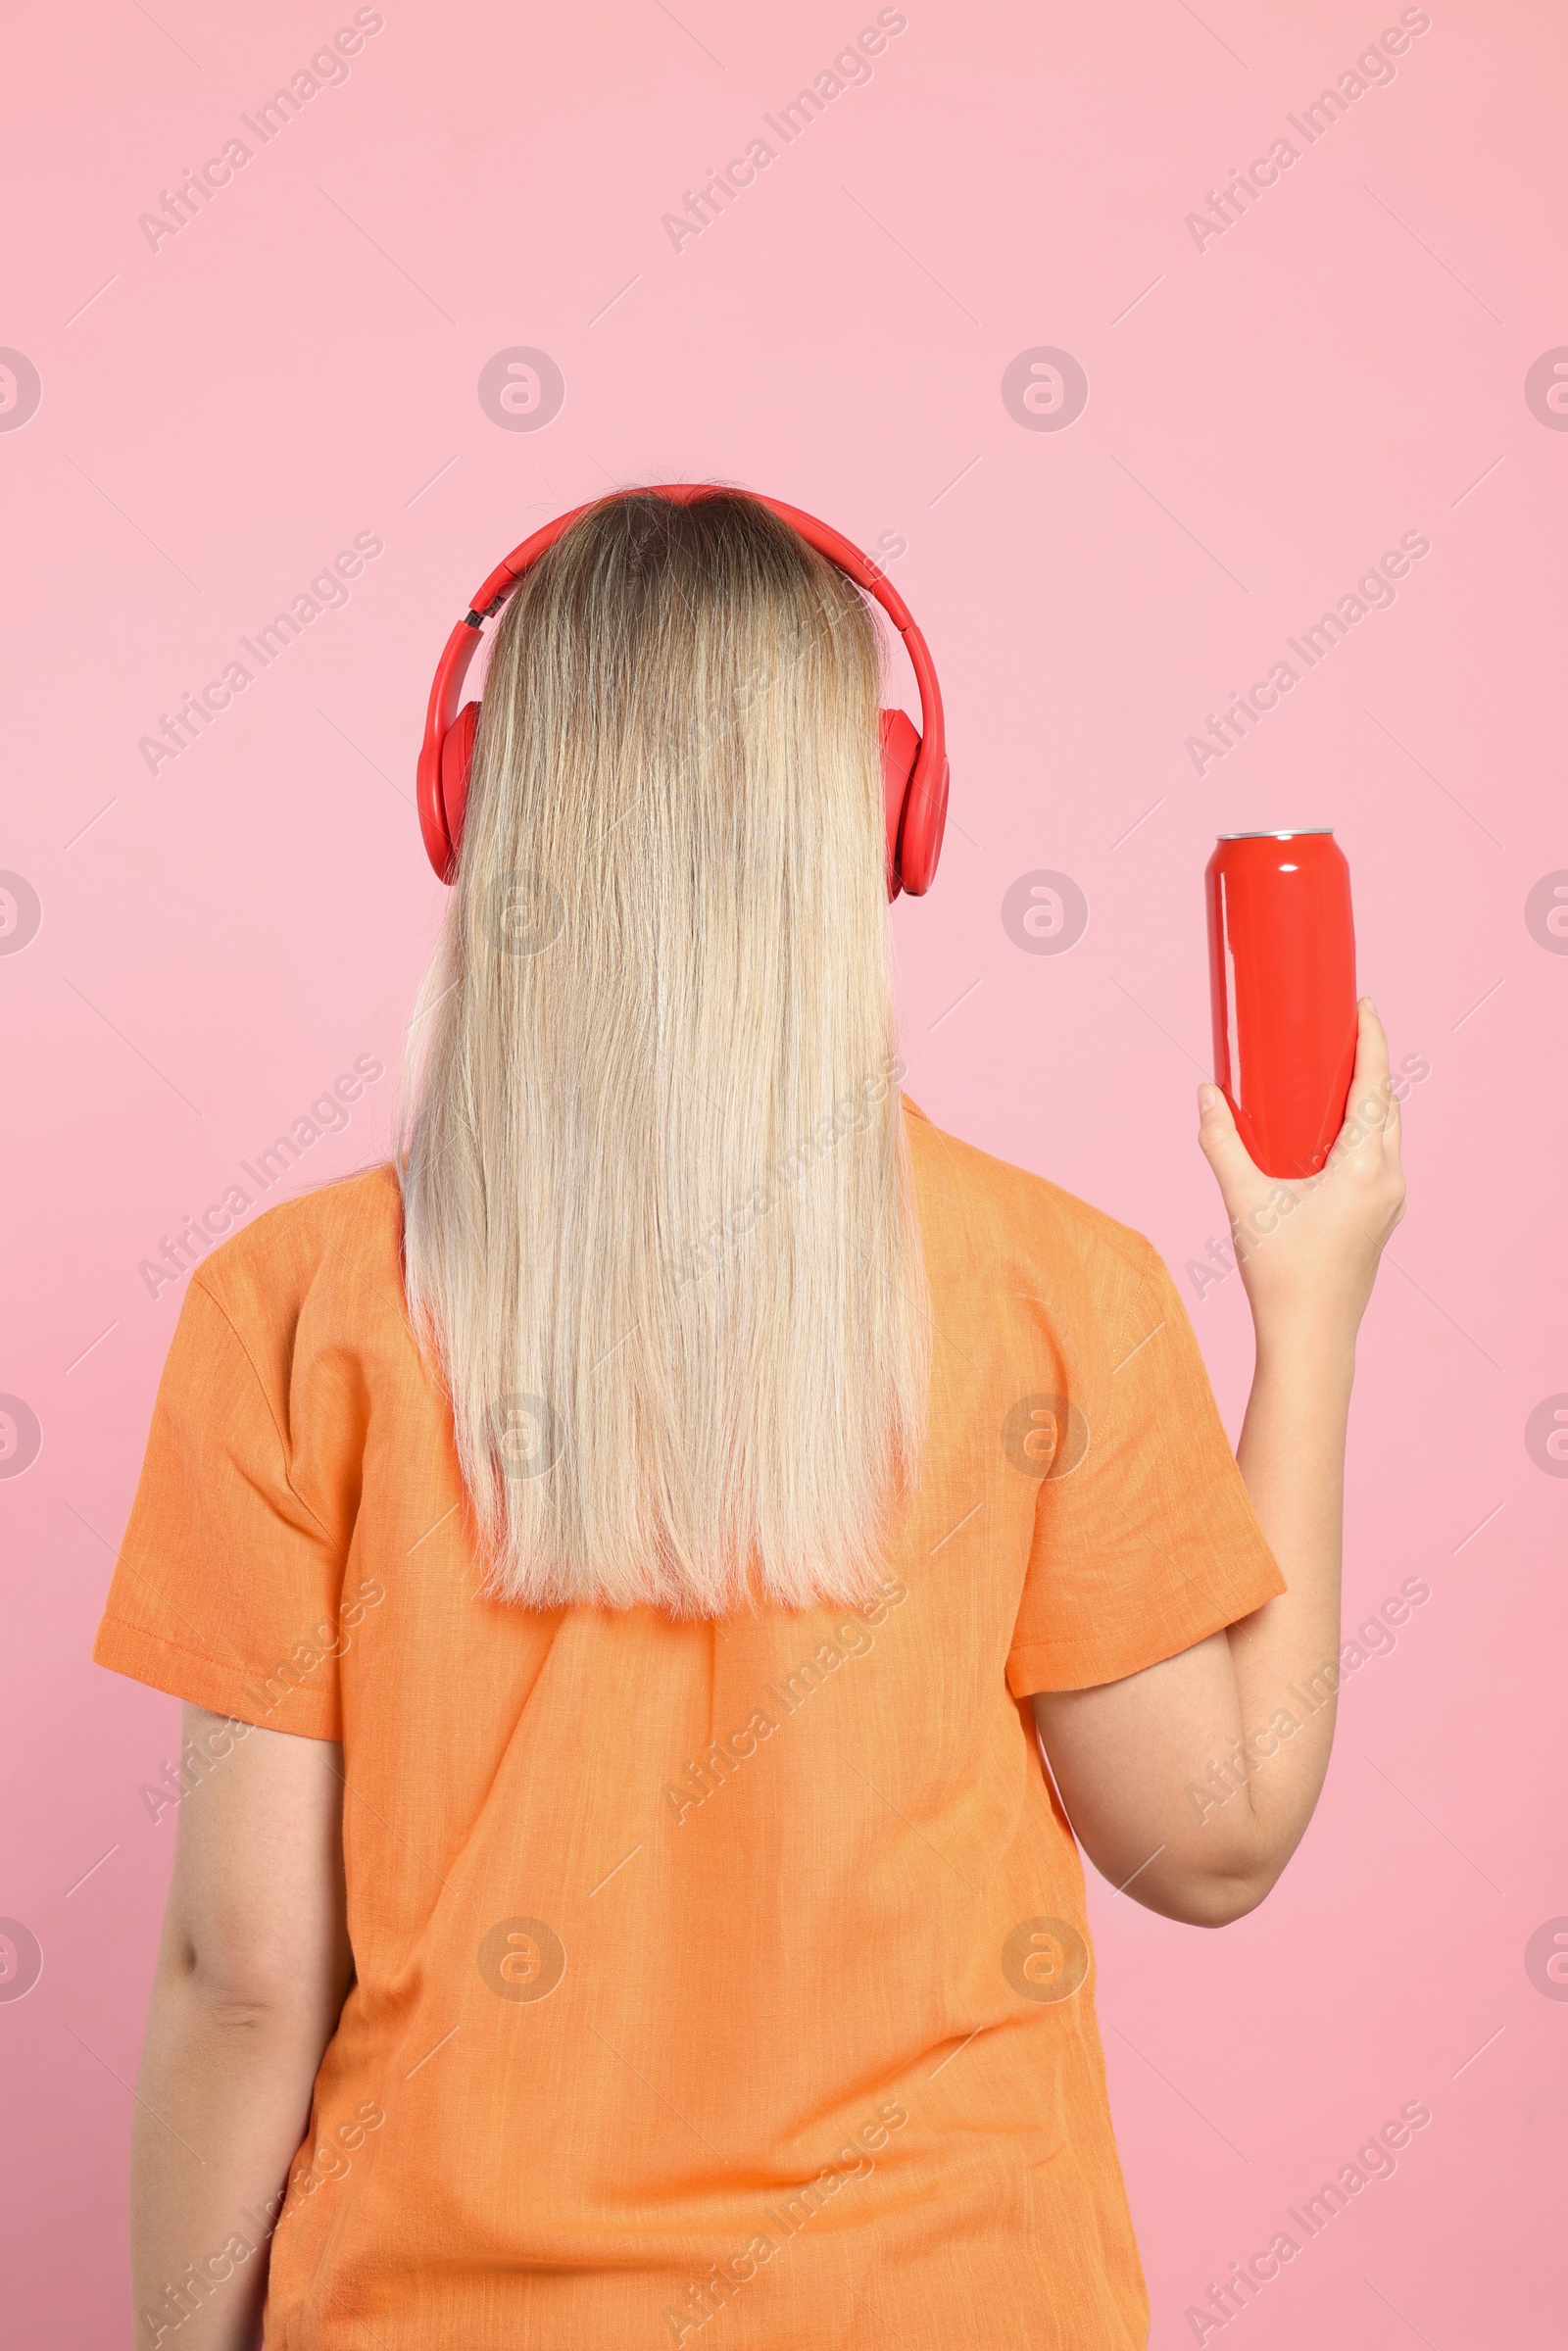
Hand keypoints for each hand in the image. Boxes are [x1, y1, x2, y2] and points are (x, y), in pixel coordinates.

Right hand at [1197, 998, 1406, 1347]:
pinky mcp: (1381, 1218)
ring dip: (1368, 1099)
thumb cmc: (1281, 1274)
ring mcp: (1390, 1202)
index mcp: (1364, 1168)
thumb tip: (1205, 1094)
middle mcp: (1388, 1180)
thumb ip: (1222, 1142)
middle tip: (1344, 1033)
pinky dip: (1363, 1131)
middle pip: (1388, 1105)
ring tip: (1337, 1076)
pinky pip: (1380, 1157)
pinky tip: (1333, 1133)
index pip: (1376, 1087)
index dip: (1373, 1042)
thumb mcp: (1245, 1201)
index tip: (1366, 1007)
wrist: (1310, 1339)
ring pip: (1387, 1133)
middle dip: (1370, 1065)